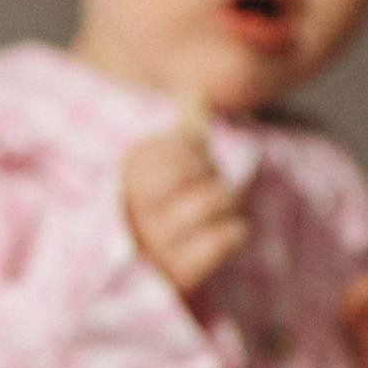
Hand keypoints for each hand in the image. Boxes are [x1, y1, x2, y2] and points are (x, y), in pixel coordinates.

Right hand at [123, 123, 250, 301]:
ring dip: (230, 203)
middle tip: (209, 188)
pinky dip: (236, 231)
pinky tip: (228, 233)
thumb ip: (183, 131)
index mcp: (130, 174)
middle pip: (199, 172)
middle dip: (213, 177)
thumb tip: (194, 92)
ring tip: (224, 208)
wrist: (143, 274)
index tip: (192, 167)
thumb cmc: (161, 210)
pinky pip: (226, 237)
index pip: (178, 149)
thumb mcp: (163, 166)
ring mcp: (157, 243)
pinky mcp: (180, 273)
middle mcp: (137, 208)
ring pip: (214, 202)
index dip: (196, 156)